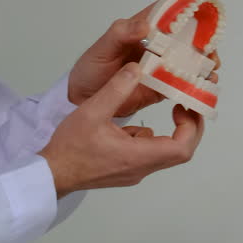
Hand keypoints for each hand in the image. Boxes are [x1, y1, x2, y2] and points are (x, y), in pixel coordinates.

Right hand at [41, 62, 204, 197]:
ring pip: (164, 153)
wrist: (51, 174)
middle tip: (183, 105)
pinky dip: (149, 138)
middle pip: (180, 152)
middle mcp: (141, 168)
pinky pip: (148, 155)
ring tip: (167, 109)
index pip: (182, 147)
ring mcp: (133, 172)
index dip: (191, 126)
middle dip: (188, 127)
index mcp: (138, 155)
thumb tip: (137, 68)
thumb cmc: (70, 147)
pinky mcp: (124, 171)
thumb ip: (116, 89)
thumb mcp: (92, 111)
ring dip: (171, 132)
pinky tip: (132, 125)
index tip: (185, 105)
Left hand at [68, 3, 220, 117]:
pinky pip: (181, 84)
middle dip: (203, 43)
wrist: (82, 100)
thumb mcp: (102, 48)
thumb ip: (121, 34)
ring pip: (188, 62)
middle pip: (185, 39)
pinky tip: (203, 88)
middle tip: (211, 54)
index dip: (187, 10)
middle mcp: (155, 46)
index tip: (205, 13)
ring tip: (210, 73)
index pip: (168, 13)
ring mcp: (159, 67)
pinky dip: (194, 86)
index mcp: (141, 30)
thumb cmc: (90, 69)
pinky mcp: (160, 88)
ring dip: (202, 65)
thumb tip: (146, 25)